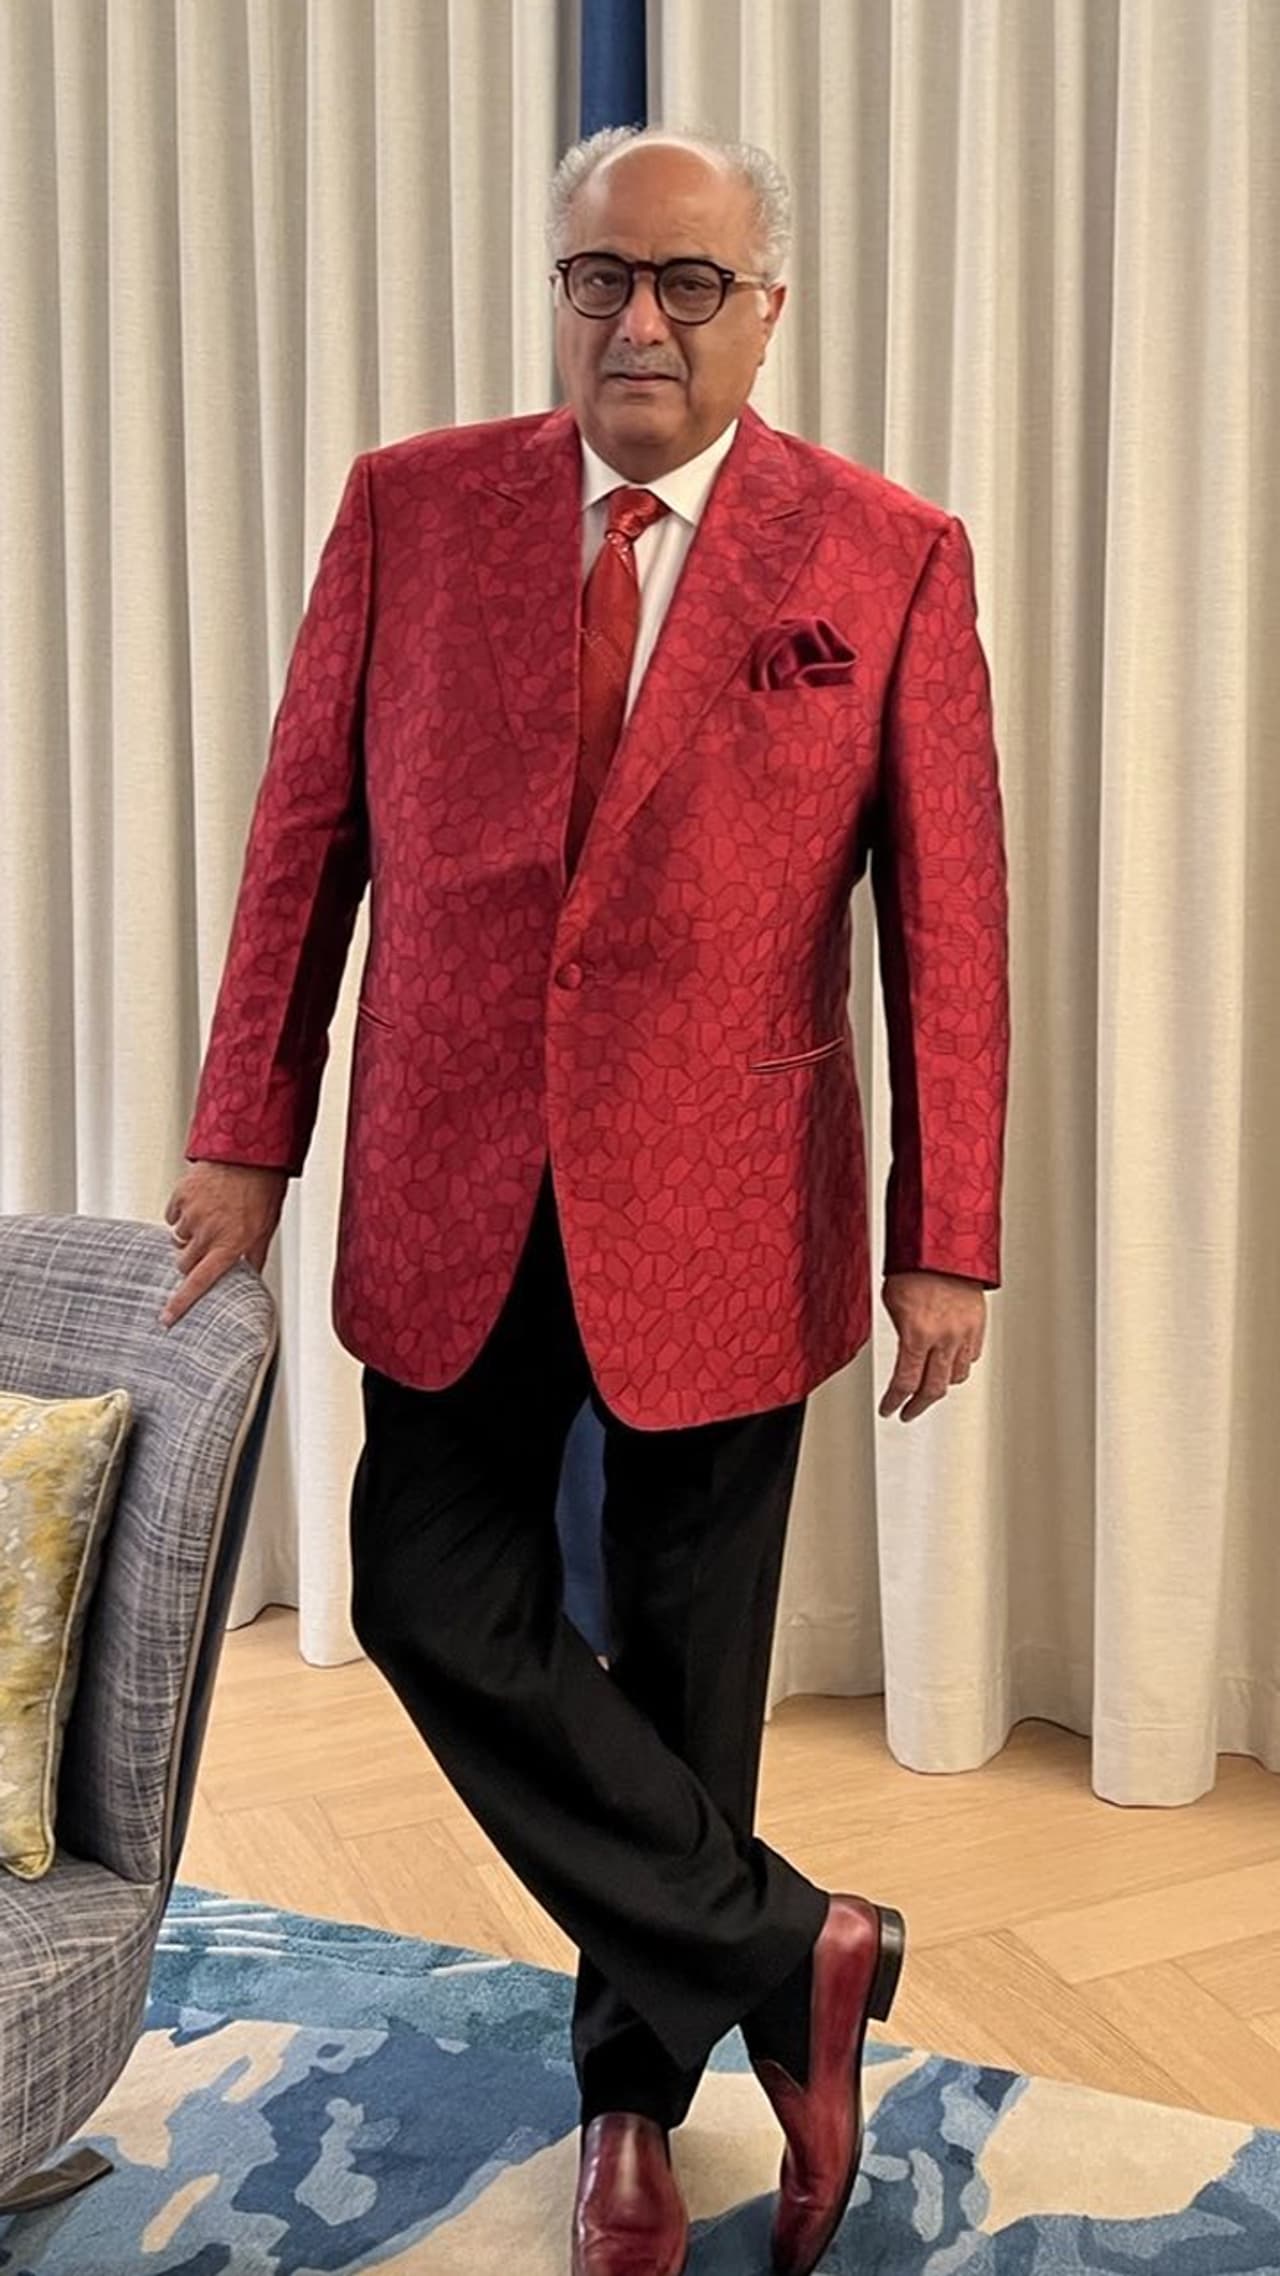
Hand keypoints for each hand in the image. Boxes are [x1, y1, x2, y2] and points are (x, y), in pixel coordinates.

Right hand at [160, 1160, 288, 1327]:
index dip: (181, 1303)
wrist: (252, 1153)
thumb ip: (254, 1257)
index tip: (166, 1319)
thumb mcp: (265, 1228)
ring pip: (178, 1238)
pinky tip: (200, 1201)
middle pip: (183, 1263)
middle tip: (208, 1242)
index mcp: (229, 1245)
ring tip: (210, 1215)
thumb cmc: (263, 1190)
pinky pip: (172, 1215)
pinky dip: (182, 1212)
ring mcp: (192, 1214)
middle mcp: (208, 1233)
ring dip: (189, 1233)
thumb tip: (253, 1280)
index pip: (199, 1283)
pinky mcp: (181, 1196)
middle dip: (192, 1258)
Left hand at [878, 1270, 985, 1421]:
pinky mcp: (978, 1326)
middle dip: (917, 1405)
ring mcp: (964, 1333)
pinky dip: (959, 1365)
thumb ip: (899, 1335)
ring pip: (956, 1376)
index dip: (894, 1401)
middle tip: (908, 1412)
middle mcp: (944, 1338)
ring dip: (940, 1385)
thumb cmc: (914, 1267)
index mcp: (918, 1334)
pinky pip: (971, 1357)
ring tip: (929, 1388)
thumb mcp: (893, 1304)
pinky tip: (950, 1364)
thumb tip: (901, 1355)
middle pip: (933, 1389)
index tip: (888, 1409)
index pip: (905, 1383)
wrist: (944, 1246)